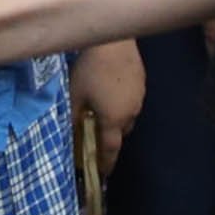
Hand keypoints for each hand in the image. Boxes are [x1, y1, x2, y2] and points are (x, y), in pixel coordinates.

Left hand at [72, 40, 144, 176]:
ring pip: (128, 115)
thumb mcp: (75, 94)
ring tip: (103, 105)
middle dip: (110, 136)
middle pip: (121, 132)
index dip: (106, 163)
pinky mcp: (142, 81)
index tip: (102, 173)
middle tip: (96, 130)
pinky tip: (112, 87)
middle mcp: (131, 112)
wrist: (112, 41)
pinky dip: (123, 100)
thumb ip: (74, 117)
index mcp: (114, 119)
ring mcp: (140, 96)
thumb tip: (72, 133)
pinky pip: (132, 99)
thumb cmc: (90, 69)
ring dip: (117, 116)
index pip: (111, 149)